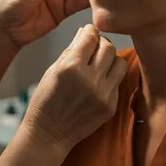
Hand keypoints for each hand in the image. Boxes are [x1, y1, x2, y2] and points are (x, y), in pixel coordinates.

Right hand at [20, 24, 127, 152]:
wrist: (49, 134)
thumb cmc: (46, 100)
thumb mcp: (53, 70)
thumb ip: (71, 50)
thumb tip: (85, 32)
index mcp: (71, 67)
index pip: (91, 37)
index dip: (90, 31)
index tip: (89, 32)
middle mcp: (89, 79)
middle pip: (108, 47)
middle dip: (101, 43)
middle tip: (95, 47)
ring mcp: (103, 94)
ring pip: (119, 63)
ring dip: (110, 59)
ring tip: (100, 64)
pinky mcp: (111, 106)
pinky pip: (117, 83)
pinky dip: (109, 78)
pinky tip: (97, 82)